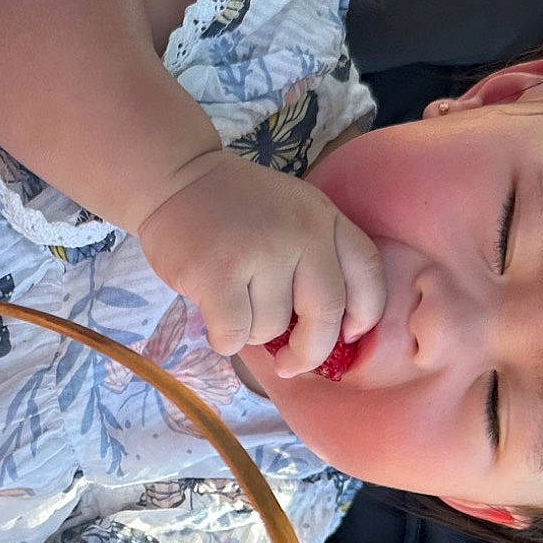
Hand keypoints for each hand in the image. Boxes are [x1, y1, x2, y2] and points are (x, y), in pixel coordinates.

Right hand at [135, 150, 384, 375]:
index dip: (364, 315)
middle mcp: (301, 232)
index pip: (367, 274)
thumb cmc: (235, 209)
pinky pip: (235, 334)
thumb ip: (316, 256)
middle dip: (309, 351)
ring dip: (253, 333)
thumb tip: (329, 334)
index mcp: (324, 217)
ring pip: (273, 327)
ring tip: (235, 307)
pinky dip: (225, 339)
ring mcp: (260, 251)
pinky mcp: (219, 273)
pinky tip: (215, 321)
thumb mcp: (293, 213)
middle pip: (327, 314)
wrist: (174, 180)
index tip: (346, 335)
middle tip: (291, 362)